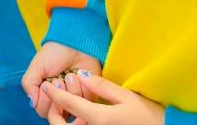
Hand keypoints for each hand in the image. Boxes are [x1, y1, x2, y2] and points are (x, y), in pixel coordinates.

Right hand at [22, 42, 101, 118]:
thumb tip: (32, 103)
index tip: (46, 84)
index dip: (45, 100)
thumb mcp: (37, 67)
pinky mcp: (90, 96)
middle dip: (58, 94)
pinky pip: (87, 102)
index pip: (43, 111)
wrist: (75, 43)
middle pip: (58, 112)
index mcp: (46, 94)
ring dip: (70, 89)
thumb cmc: (54, 53)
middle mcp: (60, 99)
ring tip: (70, 74)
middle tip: (58, 79)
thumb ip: (29, 85)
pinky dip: (82, 88)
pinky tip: (79, 76)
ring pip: (73, 109)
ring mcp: (75, 99)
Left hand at [44, 70, 164, 124]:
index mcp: (100, 119)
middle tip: (55, 101)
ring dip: (65, 122)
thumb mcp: (126, 96)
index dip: (55, 94)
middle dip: (53, 115)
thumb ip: (102, 86)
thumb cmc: (150, 115)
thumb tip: (81, 76)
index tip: (46, 86)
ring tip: (68, 107)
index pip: (70, 105)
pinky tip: (82, 117)